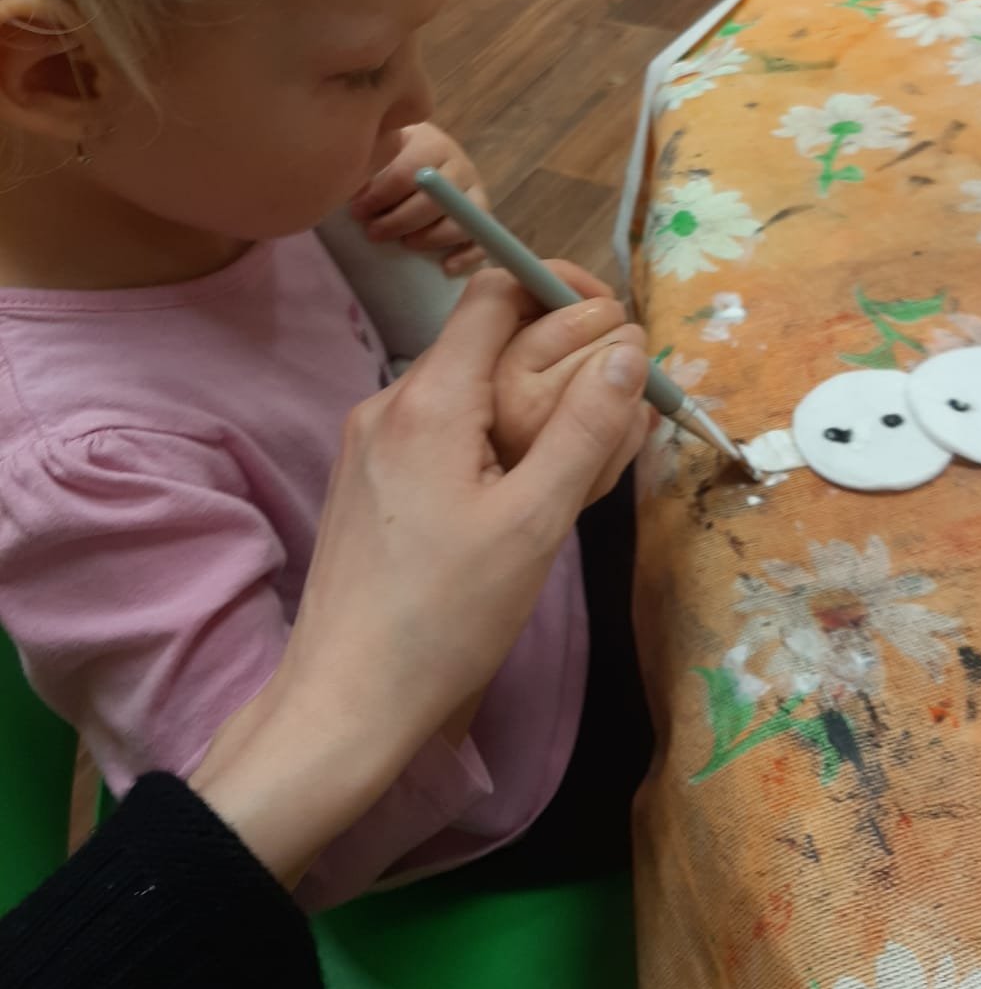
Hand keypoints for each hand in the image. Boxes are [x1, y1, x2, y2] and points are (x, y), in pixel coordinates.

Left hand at [190, 269, 648, 885]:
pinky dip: (493, 443)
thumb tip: (628, 351)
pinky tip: (526, 499)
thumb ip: (585, 430)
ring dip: (531, 409)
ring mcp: (371, 442)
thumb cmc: (444, 617)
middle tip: (618, 414)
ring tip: (584, 469)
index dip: (557, 285)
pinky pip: (442, 432)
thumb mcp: (534, 524)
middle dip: (559, 361)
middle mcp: (390, 402)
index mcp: (429, 398)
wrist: (344, 703)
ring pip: (468, 392)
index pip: (494, 290)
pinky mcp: (368, 480)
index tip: (613, 321)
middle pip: (485, 342)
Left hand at [351, 123, 487, 274]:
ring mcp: (475, 194)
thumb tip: (355, 194)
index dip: (380, 196)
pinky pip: (483, 241)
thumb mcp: (381, 150)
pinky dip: (467, 256)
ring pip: (463, 222)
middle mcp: (460, 167)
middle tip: (373, 232)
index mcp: (433, 145)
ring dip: (431, 238)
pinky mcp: (483, 219)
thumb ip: (371, 166)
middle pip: (436, 200)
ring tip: (405, 244)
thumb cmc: (394, 157)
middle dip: (400, 221)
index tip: (357, 211)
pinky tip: (446, 267)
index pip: (409, 173)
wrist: (423, 156)